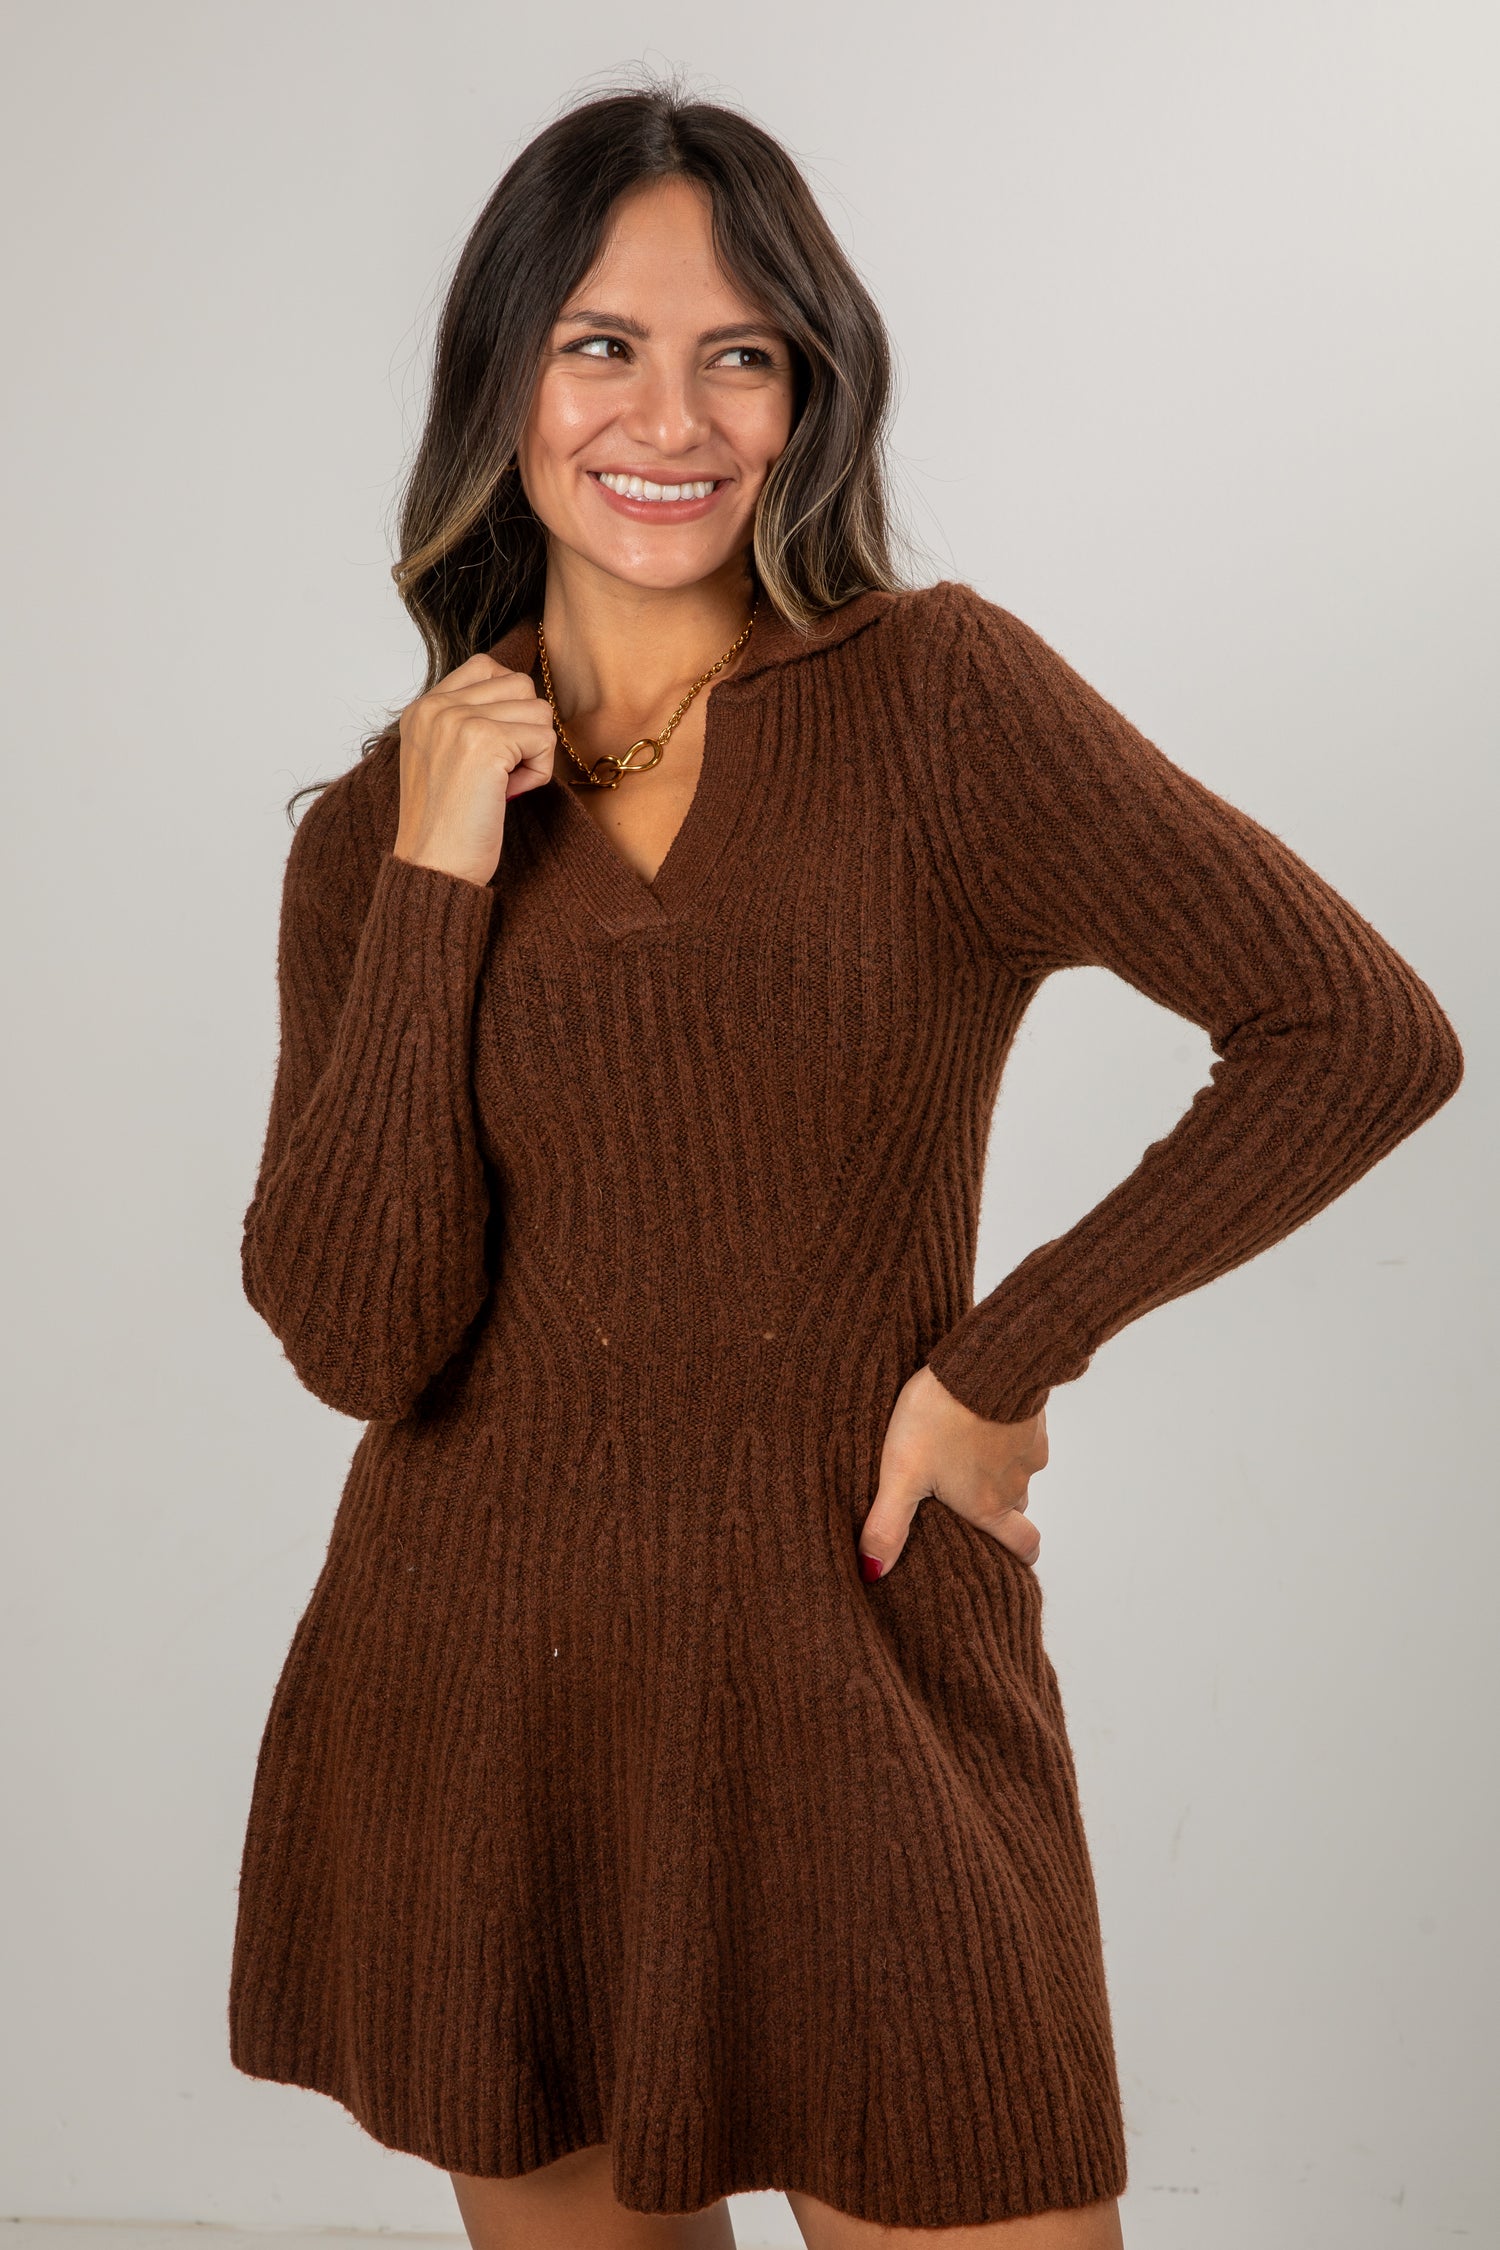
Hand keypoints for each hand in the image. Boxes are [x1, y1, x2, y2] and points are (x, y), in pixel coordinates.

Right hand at [392, 652, 556, 887]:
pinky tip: (508, 795)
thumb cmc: (446, 824)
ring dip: (534, 752)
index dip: (508, 705)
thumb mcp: (442, 758)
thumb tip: (520, 696)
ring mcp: (459, 721)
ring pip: (538, 710)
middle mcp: (437, 707)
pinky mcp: (486, 742)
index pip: (486, 666)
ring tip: (503, 784)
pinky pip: (545, 739)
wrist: (433, 867)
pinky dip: (538, 773)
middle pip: (520, 685)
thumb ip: (467, 721)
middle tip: (500, 772)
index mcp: (423, 708)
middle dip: (525, 729)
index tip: (496, 750)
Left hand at [858, 1364, 1047, 1580]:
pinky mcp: (1033, 1415)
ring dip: (996, 1466)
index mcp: (988, 1506)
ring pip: (1017, 1469)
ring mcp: (1028, 1448)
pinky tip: (978, 1417)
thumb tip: (872, 1572)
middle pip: (1016, 1508)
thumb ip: (888, 1523)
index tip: (1012, 1558)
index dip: (1020, 1555)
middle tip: (969, 1498)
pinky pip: (1021, 1433)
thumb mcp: (902, 1473)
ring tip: (964, 1449)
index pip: (1023, 1546)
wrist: (984, 1360)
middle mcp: (1016, 1484)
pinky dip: (1003, 1432)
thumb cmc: (941, 1417)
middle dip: (998, 1509)